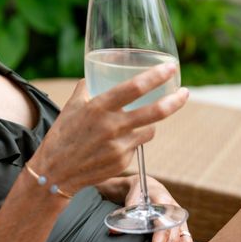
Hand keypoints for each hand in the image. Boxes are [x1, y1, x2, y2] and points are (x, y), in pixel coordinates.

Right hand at [31, 63, 188, 194]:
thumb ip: (87, 88)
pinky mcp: (123, 162)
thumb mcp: (71, 105)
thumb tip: (97, 73)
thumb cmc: (62, 135)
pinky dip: (132, 142)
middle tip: (185, 93)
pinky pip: (137, 146)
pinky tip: (114, 145)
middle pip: (155, 112)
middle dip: (175, 101)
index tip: (171, 68)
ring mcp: (119, 146)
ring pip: (149, 130)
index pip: (135, 87)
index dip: (156, 76)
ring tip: (132, 124)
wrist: (55, 173)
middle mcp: (112, 126)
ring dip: (147, 124)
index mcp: (99, 107)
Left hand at [124, 175, 193, 241]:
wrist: (151, 187)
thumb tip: (114, 231)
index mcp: (164, 203)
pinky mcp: (183, 226)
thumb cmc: (140, 193)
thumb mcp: (132, 199)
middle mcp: (176, 213)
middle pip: (174, 238)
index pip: (164, 228)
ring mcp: (181, 220)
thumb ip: (126, 214)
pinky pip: (187, 241)